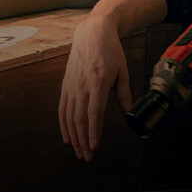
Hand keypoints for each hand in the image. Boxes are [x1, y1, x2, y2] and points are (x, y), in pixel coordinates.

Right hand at [58, 17, 133, 161]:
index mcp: (98, 82)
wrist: (92, 33)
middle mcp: (82, 86)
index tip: (94, 146)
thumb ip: (125, 94)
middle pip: (80, 119)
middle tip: (88, 157)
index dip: (94, 131)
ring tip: (79, 152)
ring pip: (69, 117)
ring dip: (74, 137)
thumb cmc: (110, 52)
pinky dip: (64, 125)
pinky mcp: (66, 86)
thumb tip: (129, 113)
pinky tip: (67, 137)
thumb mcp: (123, 72)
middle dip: (83, 140)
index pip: (94, 112)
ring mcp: (72, 86)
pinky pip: (62, 109)